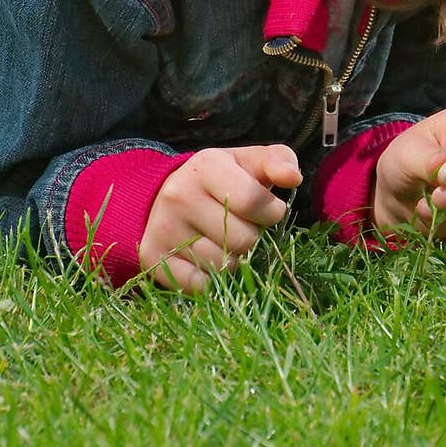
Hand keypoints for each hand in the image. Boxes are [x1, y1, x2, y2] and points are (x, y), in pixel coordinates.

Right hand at [139, 143, 301, 293]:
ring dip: (232, 258)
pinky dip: (209, 279)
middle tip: (241, 225)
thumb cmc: (223, 179)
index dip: (272, 212)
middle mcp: (179, 194)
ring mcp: (163, 227)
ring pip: (222, 265)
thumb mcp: (250, 162)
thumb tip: (293, 178)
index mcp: (206, 165)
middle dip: (252, 237)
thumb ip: (279, 161)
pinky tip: (205, 257)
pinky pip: (199, 285)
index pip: (253, 201)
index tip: (269, 210)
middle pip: (242, 239)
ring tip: (222, 239)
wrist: (169, 194)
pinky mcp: (152, 257)